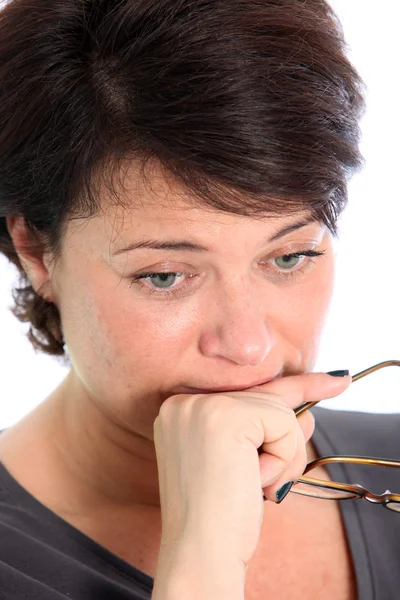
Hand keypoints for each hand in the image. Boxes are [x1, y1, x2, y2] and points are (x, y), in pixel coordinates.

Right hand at [153, 372, 350, 571]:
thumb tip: (309, 413)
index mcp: (182, 413)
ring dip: (282, 456)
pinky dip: (283, 459)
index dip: (291, 390)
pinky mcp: (226, 416)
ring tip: (252, 486)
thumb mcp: (243, 464)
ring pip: (279, 411)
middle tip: (272, 475)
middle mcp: (185, 402)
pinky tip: (256, 482)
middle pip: (266, 399)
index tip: (334, 381)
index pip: (246, 394)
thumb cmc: (221, 516)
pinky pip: (284, 424)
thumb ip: (269, 431)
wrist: (200, 553)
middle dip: (286, 439)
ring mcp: (203, 406)